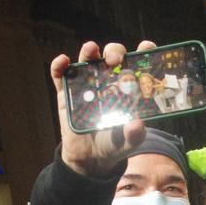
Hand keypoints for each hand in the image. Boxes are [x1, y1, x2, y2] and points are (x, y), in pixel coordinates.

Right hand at [51, 41, 153, 175]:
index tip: (146, 46)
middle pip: (112, 57)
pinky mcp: (67, 93)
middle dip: (115, 52)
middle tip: (115, 59)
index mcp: (127, 88)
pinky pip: (61, 76)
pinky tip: (63, 61)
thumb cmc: (113, 144)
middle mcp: (108, 81)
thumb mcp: (127, 143)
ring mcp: (86, 85)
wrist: (88, 158)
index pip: (137, 65)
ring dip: (89, 52)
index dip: (142, 53)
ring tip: (91, 49)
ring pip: (88, 60)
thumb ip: (134, 135)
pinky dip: (60, 66)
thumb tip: (137, 124)